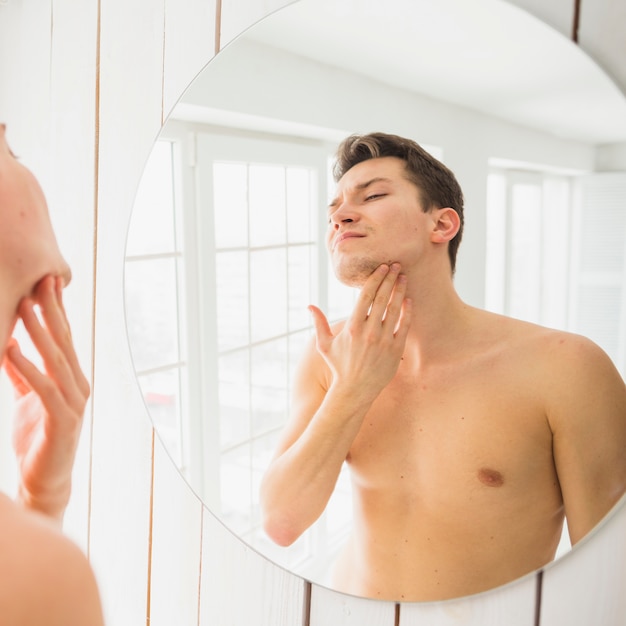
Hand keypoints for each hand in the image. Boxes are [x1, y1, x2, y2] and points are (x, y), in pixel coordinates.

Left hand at [2, 276, 89, 523]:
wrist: (46, 481)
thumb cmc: (37, 440)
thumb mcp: (28, 399)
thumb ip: (23, 374)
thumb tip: (8, 345)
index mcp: (72, 379)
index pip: (65, 339)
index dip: (56, 310)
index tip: (47, 282)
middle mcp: (79, 386)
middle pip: (64, 342)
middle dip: (51, 310)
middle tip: (42, 280)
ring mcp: (74, 402)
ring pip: (55, 359)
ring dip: (38, 331)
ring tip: (25, 305)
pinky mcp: (63, 419)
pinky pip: (44, 387)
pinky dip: (27, 366)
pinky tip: (12, 348)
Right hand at [308, 263, 411, 399]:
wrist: (355, 390)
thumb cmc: (339, 366)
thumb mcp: (324, 345)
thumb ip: (319, 324)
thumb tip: (310, 306)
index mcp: (352, 326)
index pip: (366, 296)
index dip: (375, 279)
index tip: (382, 267)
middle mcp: (369, 331)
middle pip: (382, 298)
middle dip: (389, 279)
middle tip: (396, 265)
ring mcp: (384, 340)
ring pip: (394, 309)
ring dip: (400, 290)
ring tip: (403, 277)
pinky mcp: (395, 349)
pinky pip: (404, 325)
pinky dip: (407, 311)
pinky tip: (408, 300)